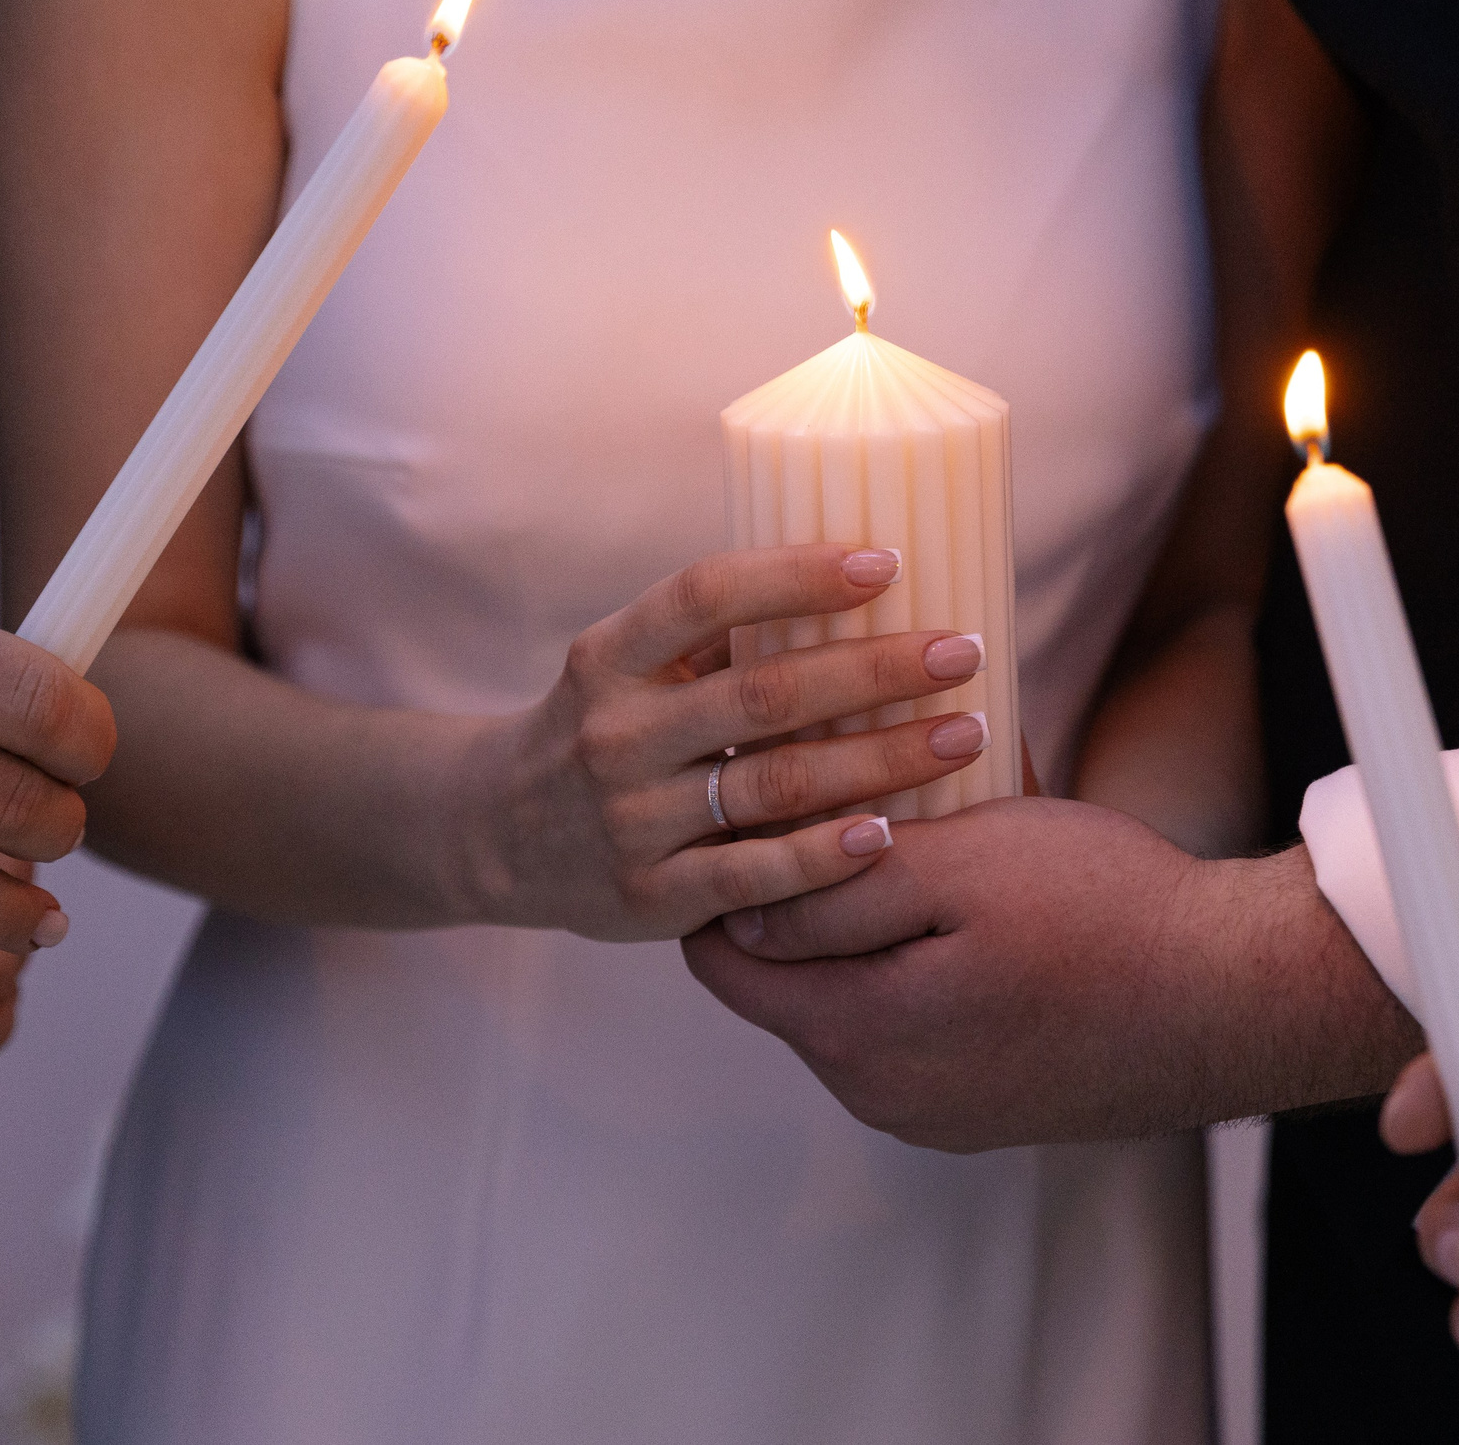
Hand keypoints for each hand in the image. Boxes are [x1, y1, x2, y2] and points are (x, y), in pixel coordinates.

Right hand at [457, 544, 993, 940]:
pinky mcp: (649, 897)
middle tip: (962, 650)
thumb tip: (859, 579)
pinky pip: (755, 875)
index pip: (704, 596)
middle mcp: (616, 735)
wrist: (494, 835)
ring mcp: (631, 821)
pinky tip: (889, 832)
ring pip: (775, 785)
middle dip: (876, 668)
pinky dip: (825, 855)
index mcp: (609, 657)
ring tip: (963, 735)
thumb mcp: (624, 668)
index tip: (886, 561)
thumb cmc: (600, 728)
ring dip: (882, 758)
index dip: (796, 575)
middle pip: (764, 694)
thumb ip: (711, 640)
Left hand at [684, 799, 1418, 1149]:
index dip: (731, 874)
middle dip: (806, 902)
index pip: (722, 961)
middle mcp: (880, 1095)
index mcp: (855, 1036)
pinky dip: (921, 978)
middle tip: (855, 817)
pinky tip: (976, 926)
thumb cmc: (1107, 915)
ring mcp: (935, 1114)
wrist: (1238, 997)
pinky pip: (915, 1035)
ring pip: (853, 1008)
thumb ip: (838, 893)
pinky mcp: (987, 1111)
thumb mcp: (961, 866)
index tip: (761, 809)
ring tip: (925, 862)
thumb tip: (742, 908)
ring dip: (870, 940)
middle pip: (788, 985)